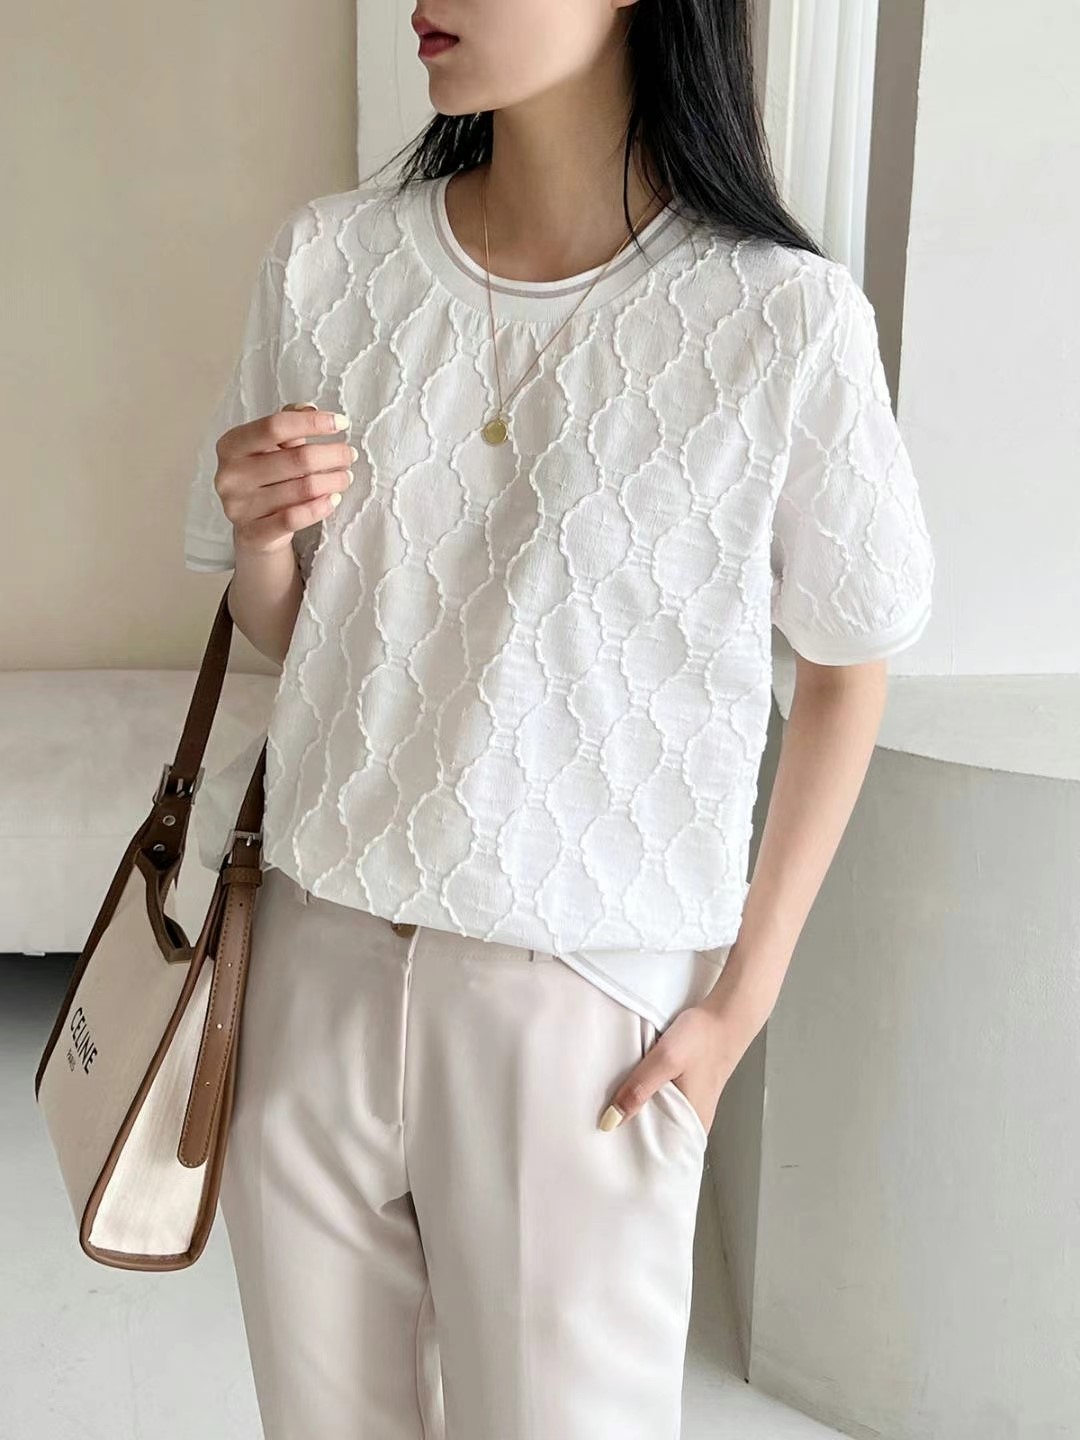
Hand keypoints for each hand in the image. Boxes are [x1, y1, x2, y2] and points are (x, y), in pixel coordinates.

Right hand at [213, 402, 356, 558]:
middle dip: (332, 454)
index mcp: (231, 445)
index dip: (312, 423)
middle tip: (349, 455)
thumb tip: (308, 409)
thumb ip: (287, 424)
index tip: (342, 423)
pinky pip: (295, 518)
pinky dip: (321, 507)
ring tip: (345, 477)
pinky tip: (334, 499)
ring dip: (334, 481)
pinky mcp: (254, 533)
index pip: (276, 426)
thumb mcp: (270, 447)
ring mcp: (240, 506)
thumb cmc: (265, 479)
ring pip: (303, 488)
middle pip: (297, 458)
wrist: (253, 528)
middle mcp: (231, 474)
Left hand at [599, 998, 762, 1136]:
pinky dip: (650, 1097)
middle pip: (657, 1135)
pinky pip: (665, 1101)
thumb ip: (639, 1089)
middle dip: (632, 1133)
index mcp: (691, 1122)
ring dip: (640, 1112)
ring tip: (611, 1112)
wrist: (726, 1013)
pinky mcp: (690, 1088)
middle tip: (602, 1129)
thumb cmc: (701, 1037)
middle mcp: (694, 1119)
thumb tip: (610, 1121)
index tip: (608, 1150)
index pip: (659, 1152)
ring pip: (659, 1115)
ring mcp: (693, 1103)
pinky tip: (634, 1090)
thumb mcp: (665, 1060)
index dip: (634, 1151)